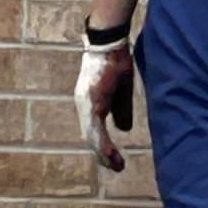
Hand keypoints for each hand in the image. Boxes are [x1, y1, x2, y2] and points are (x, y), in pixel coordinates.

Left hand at [76, 36, 137, 170]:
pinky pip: (95, 128)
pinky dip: (103, 144)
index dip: (104, 145)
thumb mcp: (122, 89)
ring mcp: (85, 103)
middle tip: (117, 167)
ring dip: (104, 153)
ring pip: (92, 136)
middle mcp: (84, 105)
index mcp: (91, 102)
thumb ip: (121, 109)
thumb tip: (123, 129)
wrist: (110, 40)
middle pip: (91, 136)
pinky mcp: (91, 101)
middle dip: (104, 154)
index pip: (94, 130)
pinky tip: (110, 154)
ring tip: (117, 166)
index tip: (115, 159)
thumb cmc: (115, 60)